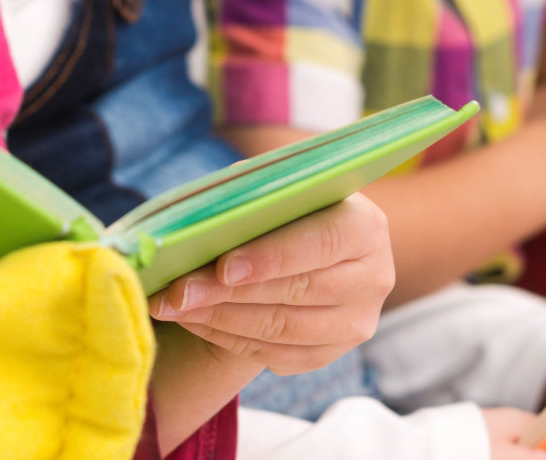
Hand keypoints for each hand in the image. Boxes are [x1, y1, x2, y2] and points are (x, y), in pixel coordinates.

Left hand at [146, 195, 392, 375]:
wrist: (308, 247)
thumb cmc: (289, 208)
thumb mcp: (280, 189)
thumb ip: (253, 195)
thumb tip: (202, 216)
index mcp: (366, 228)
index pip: (321, 244)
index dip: (271, 257)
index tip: (223, 267)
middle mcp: (372, 280)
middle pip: (295, 291)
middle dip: (228, 293)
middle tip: (176, 290)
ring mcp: (354, 324)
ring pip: (280, 329)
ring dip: (218, 319)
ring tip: (173, 305)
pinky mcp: (329, 354)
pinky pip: (273, 355)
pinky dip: (226, 339)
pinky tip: (192, 321)